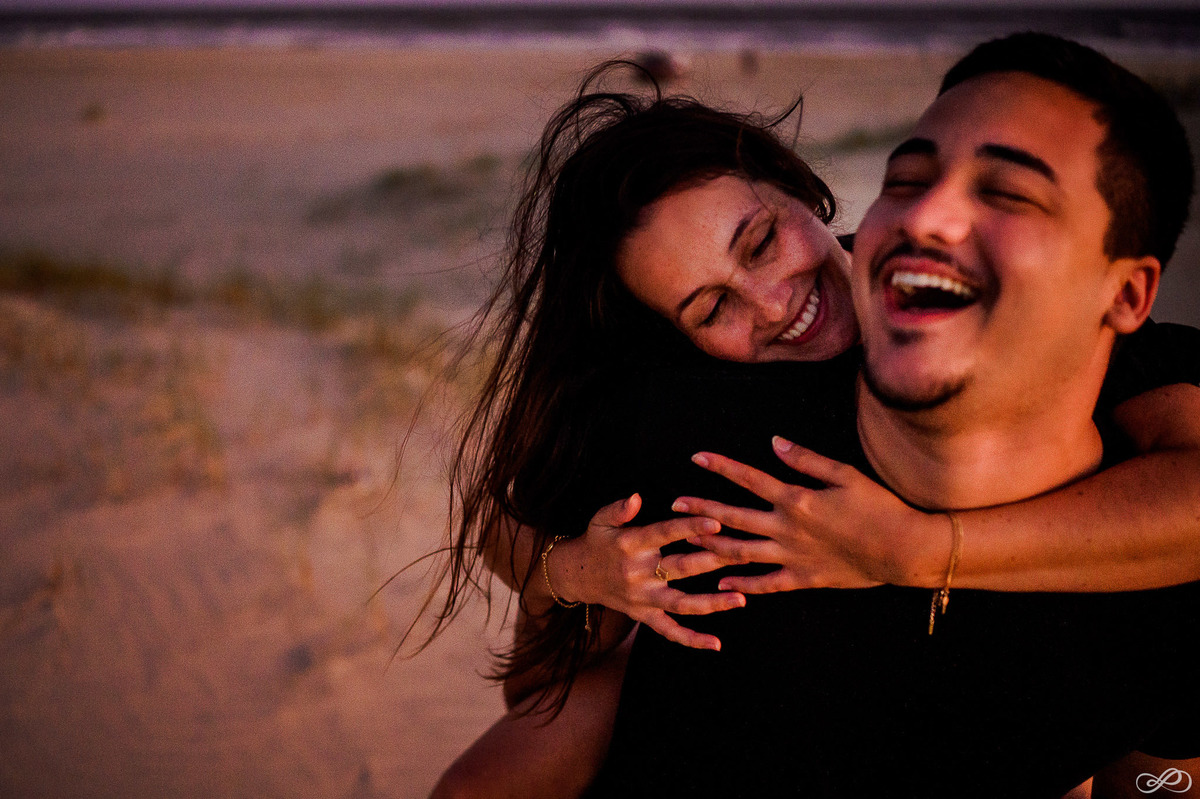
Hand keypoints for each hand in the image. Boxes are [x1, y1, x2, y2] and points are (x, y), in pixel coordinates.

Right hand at [547, 494, 746, 650]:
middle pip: (681, 568)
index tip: (717, 522)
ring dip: (713, 603)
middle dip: (715, 561)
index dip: (690, 527)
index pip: (664, 533)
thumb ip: (618, 509)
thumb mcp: (600, 520)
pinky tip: (716, 644)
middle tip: (746, 554)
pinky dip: (692, 640)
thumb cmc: (597, 541)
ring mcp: (642, 598)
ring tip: (741, 599)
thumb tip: (636, 497)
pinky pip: (669, 631)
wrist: (576, 575)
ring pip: (681, 603)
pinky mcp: (643, 616)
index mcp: (630, 544)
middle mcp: (637, 573)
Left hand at [673, 437, 939, 593]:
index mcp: (796, 499)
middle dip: (701, 509)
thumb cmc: (879, 506)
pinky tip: (721, 584)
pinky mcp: (803, 578)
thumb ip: (806, 459)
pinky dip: (742, 584)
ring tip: (686, 540)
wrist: (903, 549)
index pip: (749, 479)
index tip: (696, 457)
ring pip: (741, 553)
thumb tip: (774, 442)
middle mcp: (787, 528)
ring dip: (711, 546)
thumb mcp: (845, 474)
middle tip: (675, 503)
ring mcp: (792, 556)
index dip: (720, 467)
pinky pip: (765, 584)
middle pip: (733, 518)